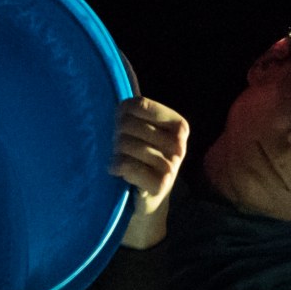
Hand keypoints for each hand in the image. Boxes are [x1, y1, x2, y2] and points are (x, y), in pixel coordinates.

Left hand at [113, 96, 189, 249]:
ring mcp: (173, 164)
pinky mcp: (161, 183)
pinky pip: (127, 165)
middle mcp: (180, 143)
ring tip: (117, 159)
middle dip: (116, 136)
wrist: (148, 199)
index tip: (120, 126)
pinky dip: (116, 166)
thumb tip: (111, 90)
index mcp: (178, 125)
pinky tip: (117, 171)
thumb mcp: (141, 131)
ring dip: (115, 153)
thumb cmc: (140, 159)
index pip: (139, 104)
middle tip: (117, 148)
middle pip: (129, 124)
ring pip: (127, 144)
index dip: (121, 114)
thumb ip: (134, 111)